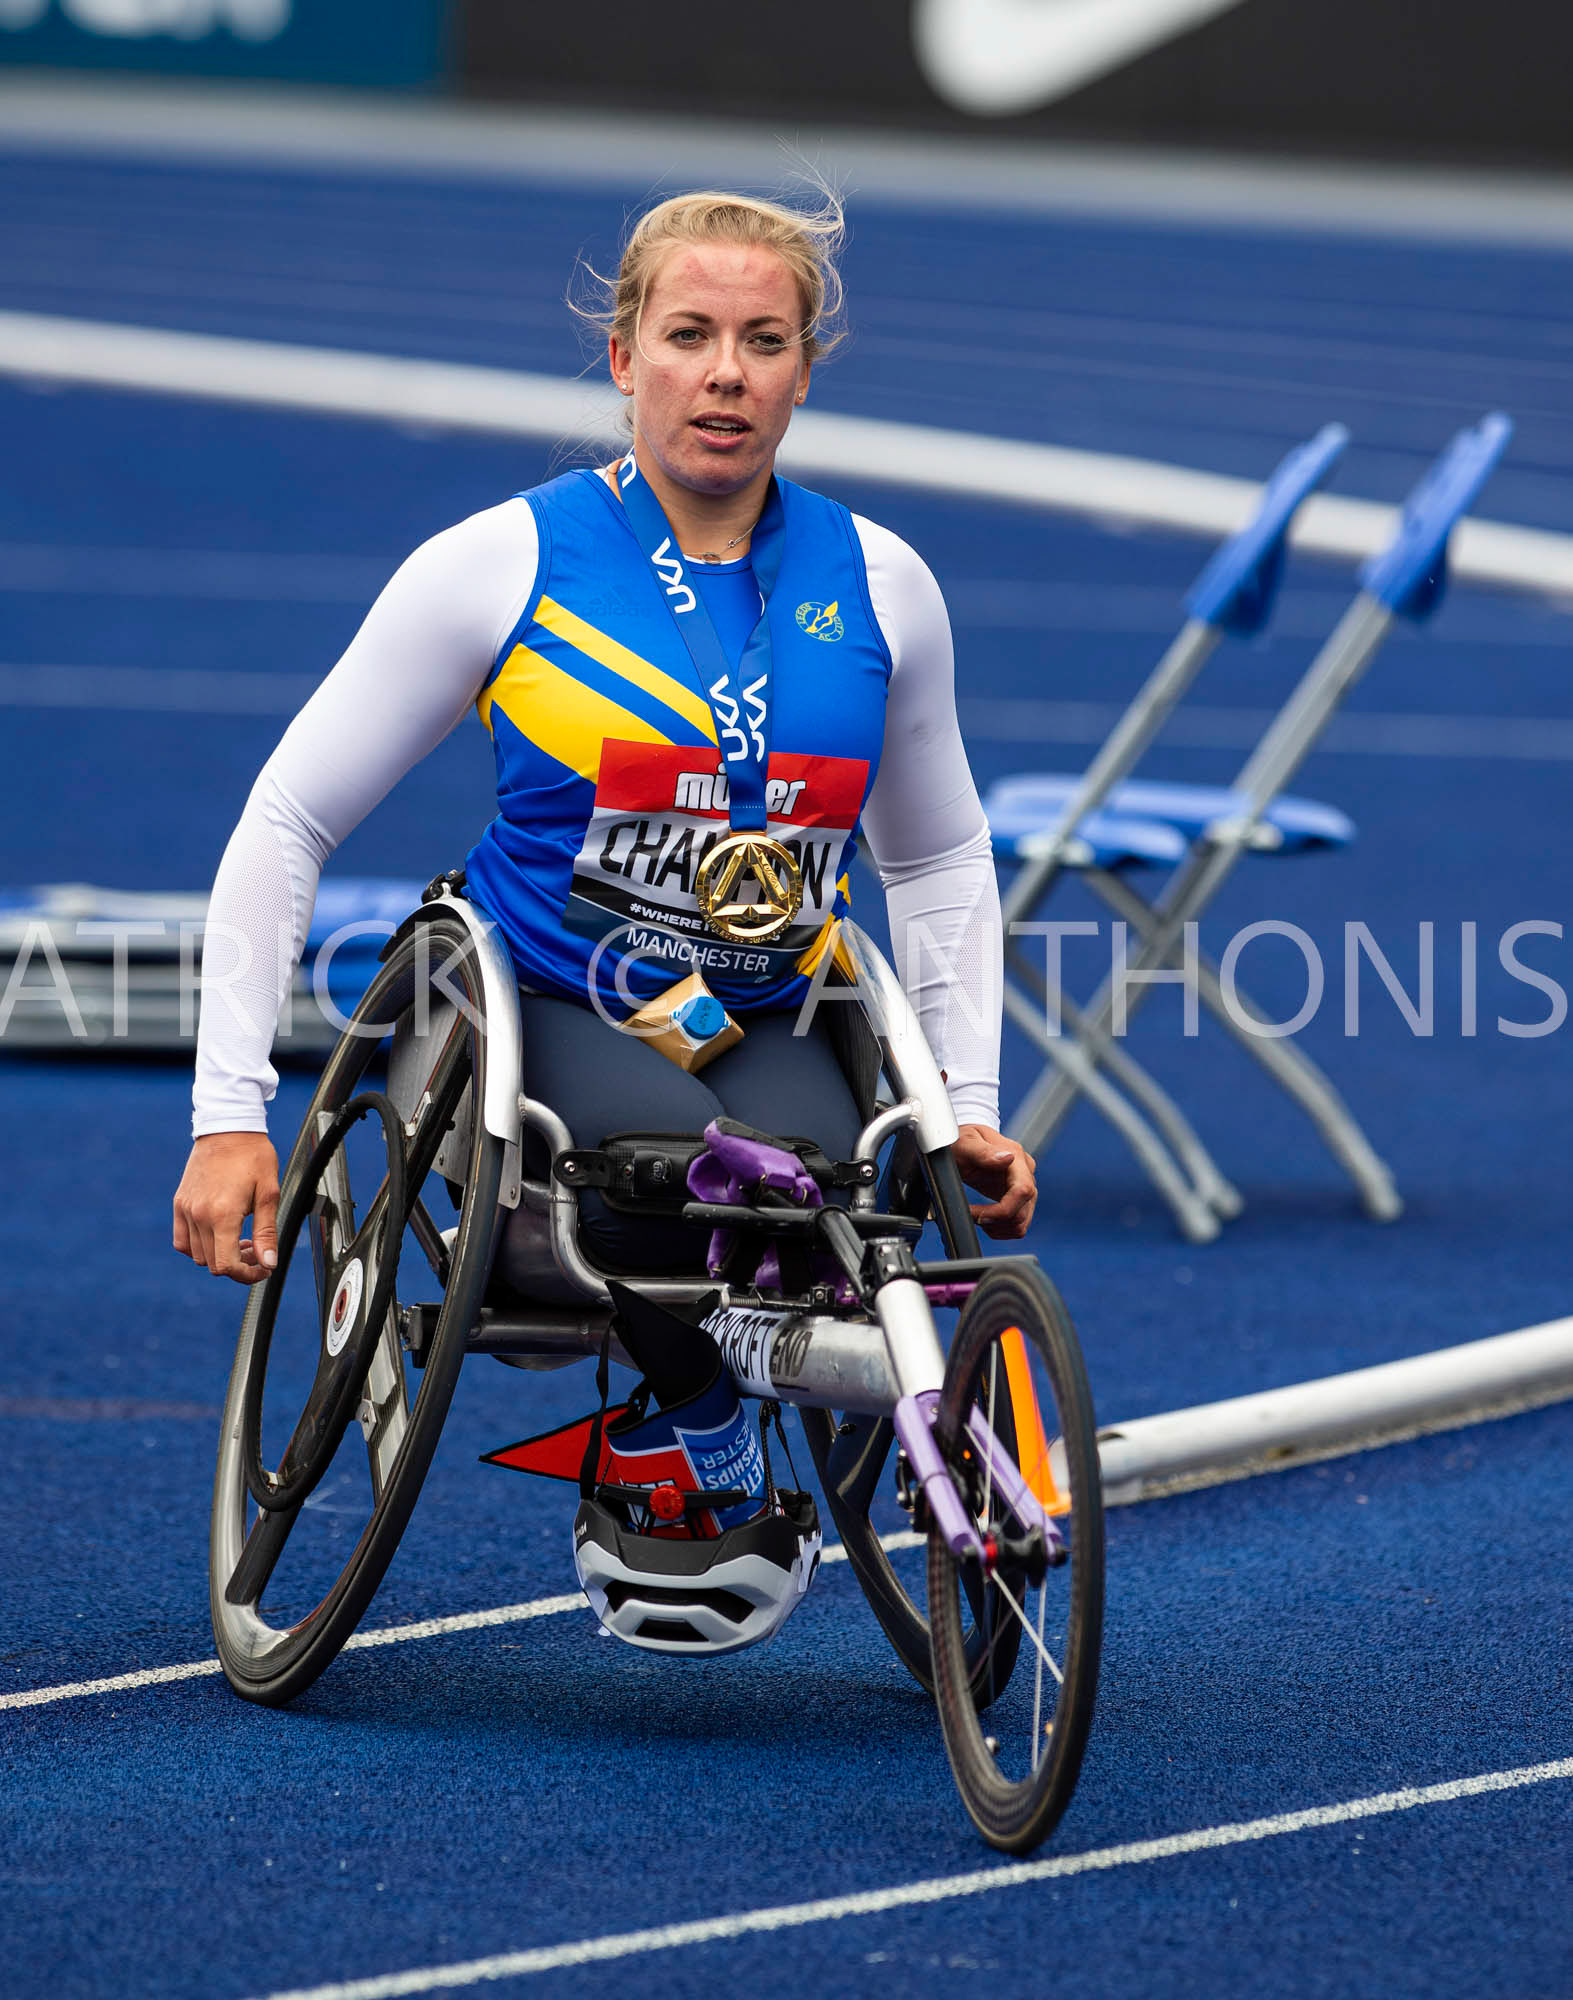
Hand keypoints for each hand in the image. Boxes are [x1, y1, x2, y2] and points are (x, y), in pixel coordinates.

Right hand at [173, 1132, 280, 1284]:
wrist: (228, 1128)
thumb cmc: (253, 1156)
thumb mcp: (268, 1193)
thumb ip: (267, 1232)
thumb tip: (268, 1263)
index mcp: (222, 1215)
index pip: (227, 1265)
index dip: (248, 1274)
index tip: (263, 1267)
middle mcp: (199, 1215)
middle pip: (213, 1264)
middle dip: (238, 1265)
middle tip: (257, 1251)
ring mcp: (186, 1210)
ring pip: (198, 1256)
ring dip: (219, 1256)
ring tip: (241, 1239)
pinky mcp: (180, 1203)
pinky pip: (182, 1241)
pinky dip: (198, 1247)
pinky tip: (218, 1235)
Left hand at [953, 1124, 1036, 1240]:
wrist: (965, 1142)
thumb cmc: (962, 1140)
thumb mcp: (965, 1143)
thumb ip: (983, 1152)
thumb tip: (1007, 1159)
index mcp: (1016, 1158)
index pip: (1023, 1192)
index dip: (1001, 1211)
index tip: (977, 1214)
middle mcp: (1025, 1173)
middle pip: (1023, 1212)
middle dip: (995, 1221)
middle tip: (971, 1214)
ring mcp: (1024, 1188)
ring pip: (1021, 1223)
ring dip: (997, 1228)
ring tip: (976, 1217)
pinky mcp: (1018, 1200)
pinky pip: (1017, 1224)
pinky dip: (1000, 1229)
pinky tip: (984, 1219)